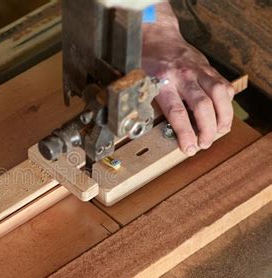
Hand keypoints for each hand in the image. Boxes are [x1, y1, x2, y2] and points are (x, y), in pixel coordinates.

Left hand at [142, 4, 234, 155]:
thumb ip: (148, 104)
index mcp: (163, 81)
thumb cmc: (147, 63)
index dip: (185, 133)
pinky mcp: (209, 68)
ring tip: (219, 132)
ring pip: (220, 95)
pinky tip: (222, 114)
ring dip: (223, 117)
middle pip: (203, 106)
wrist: (157, 37)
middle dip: (207, 129)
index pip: (177, 112)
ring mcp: (199, 70)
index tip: (189, 148)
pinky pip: (225, 86)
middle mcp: (183, 76)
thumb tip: (152, 132)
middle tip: (204, 144)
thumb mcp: (141, 83)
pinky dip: (227, 103)